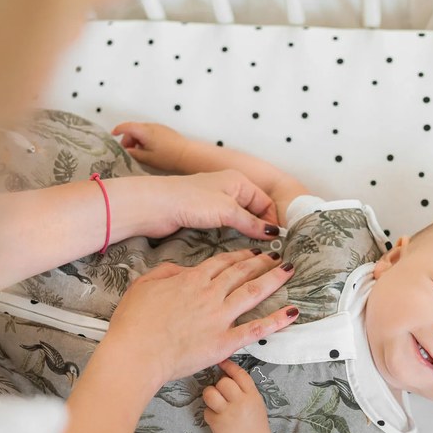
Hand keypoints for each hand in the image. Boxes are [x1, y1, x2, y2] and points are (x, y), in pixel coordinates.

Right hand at [102, 250, 298, 385]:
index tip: (252, 252)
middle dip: (262, 262)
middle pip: (242, 273)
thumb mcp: (144, 285)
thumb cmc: (134, 321)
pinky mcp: (225, 341)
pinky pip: (256, 329)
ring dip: (274, 279)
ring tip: (289, 270)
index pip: (221, 263)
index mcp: (191, 280)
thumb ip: (167, 272)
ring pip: (254, 292)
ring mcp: (220, 317)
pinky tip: (292, 311)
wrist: (137, 352)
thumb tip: (183, 269)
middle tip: (276, 256)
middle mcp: (210, 294)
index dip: (240, 256)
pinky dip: (276, 320)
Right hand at [113, 121, 189, 171]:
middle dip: (128, 140)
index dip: (118, 130)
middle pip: (134, 129)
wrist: (188, 155)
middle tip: (128, 152)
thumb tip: (126, 152)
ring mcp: (159, 127)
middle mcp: (151, 126)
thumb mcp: (147, 158)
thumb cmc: (168, 157)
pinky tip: (149, 151)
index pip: (127, 126)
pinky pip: (150, 133)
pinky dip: (145, 140)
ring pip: (142, 131)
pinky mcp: (165, 131)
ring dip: (137, 140)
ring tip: (139, 154)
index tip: (113, 135)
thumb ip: (134, 154)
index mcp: (145, 131)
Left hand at [126, 171, 278, 240]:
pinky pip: (225, 226)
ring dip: (246, 233)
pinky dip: (233, 235)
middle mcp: (228, 189)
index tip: (278, 242)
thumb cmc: (190, 200)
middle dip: (261, 228)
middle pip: (254, 211)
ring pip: (239, 220)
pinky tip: (235, 247)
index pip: (265, 202)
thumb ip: (251, 222)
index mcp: (238, 181)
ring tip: (255, 251)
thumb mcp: (227, 210)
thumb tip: (272, 233)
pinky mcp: (203, 216)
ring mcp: (215, 203)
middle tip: (269, 250)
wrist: (154, 205)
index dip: (272, 221)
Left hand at [203, 360, 273, 432]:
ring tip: (216, 403)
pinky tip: (218, 419)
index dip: (229, 366)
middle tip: (222, 394)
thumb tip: (228, 375)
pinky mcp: (217, 424)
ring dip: (210, 396)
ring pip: (210, 393)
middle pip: (223, 382)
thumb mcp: (256, 403)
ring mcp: (228, 413)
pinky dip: (210, 414)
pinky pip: (206, 410)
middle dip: (220, 386)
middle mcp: (241, 403)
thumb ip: (245, 390)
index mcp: (252, 396)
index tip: (222, 362)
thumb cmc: (255, 425)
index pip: (240, 374)